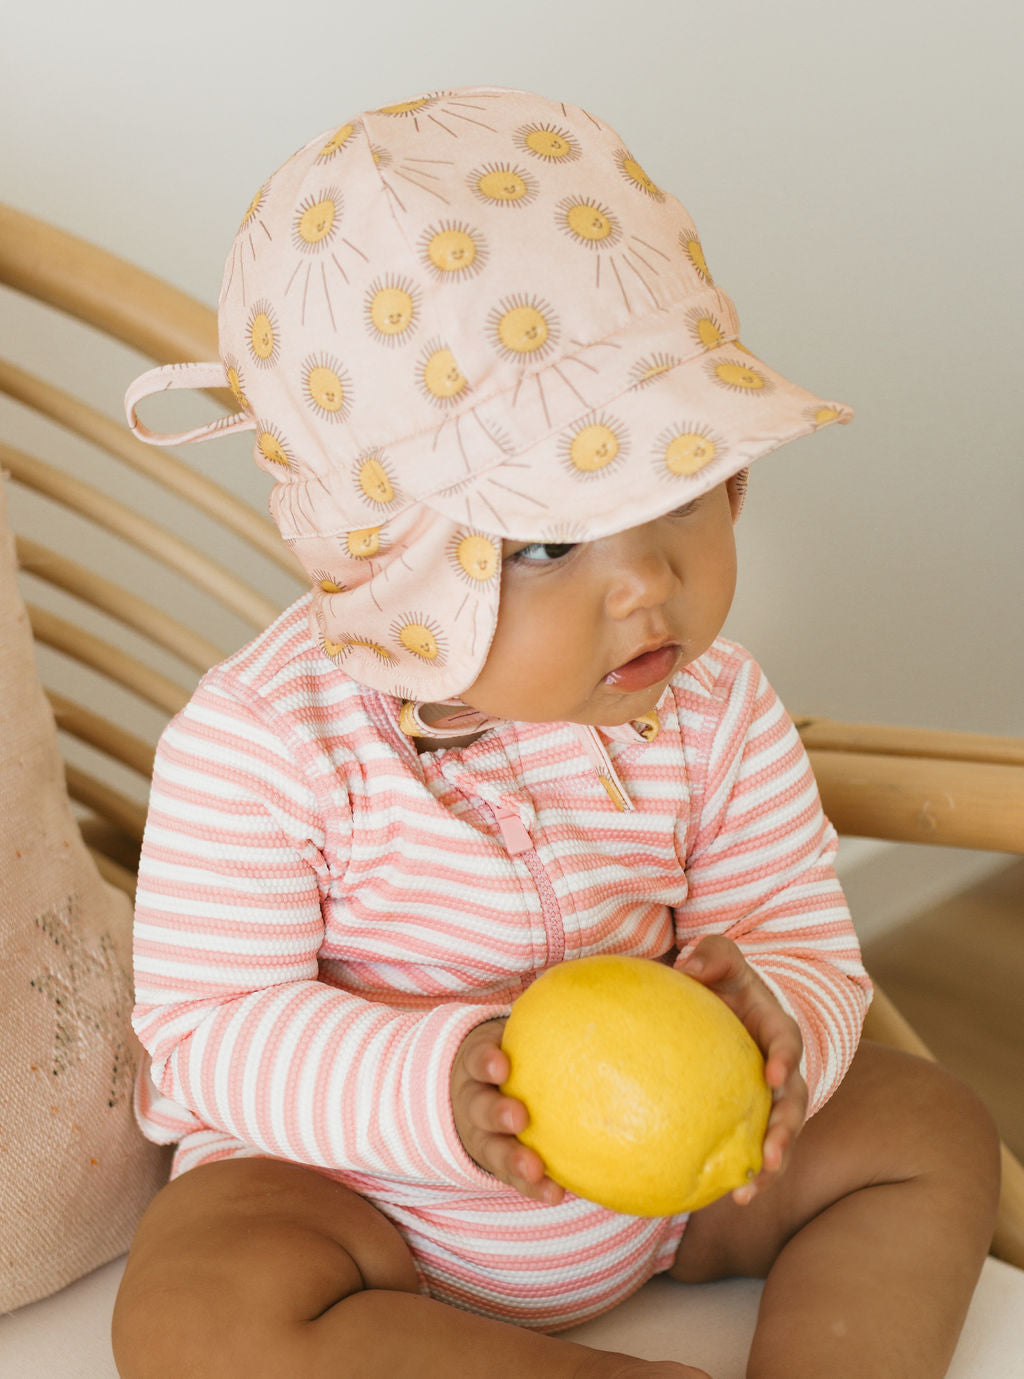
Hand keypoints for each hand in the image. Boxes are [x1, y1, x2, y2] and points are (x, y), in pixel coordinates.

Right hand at [450, 1019, 565, 1206]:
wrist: (472, 1090)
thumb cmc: (511, 1054)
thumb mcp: (516, 1033)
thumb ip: (550, 1015)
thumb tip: (623, 980)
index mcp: (478, 1065)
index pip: (478, 1059)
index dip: (487, 1061)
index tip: (502, 1065)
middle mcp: (474, 1101)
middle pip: (480, 1108)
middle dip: (497, 1113)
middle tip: (518, 1116)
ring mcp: (482, 1136)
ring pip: (492, 1150)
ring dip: (513, 1159)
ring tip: (534, 1168)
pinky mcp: (496, 1162)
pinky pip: (513, 1177)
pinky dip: (533, 1187)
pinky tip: (557, 1195)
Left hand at [681, 934, 807, 1204]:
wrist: (729, 1004)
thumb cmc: (724, 978)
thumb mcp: (722, 959)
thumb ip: (712, 956)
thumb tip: (688, 965)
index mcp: (776, 1027)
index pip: (786, 1042)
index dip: (783, 1058)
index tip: (773, 1074)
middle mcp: (782, 1067)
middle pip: (793, 1102)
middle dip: (786, 1130)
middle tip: (771, 1154)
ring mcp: (772, 1096)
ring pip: (781, 1134)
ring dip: (771, 1164)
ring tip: (749, 1192)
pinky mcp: (756, 1116)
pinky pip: (756, 1146)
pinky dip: (749, 1171)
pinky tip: (728, 1196)